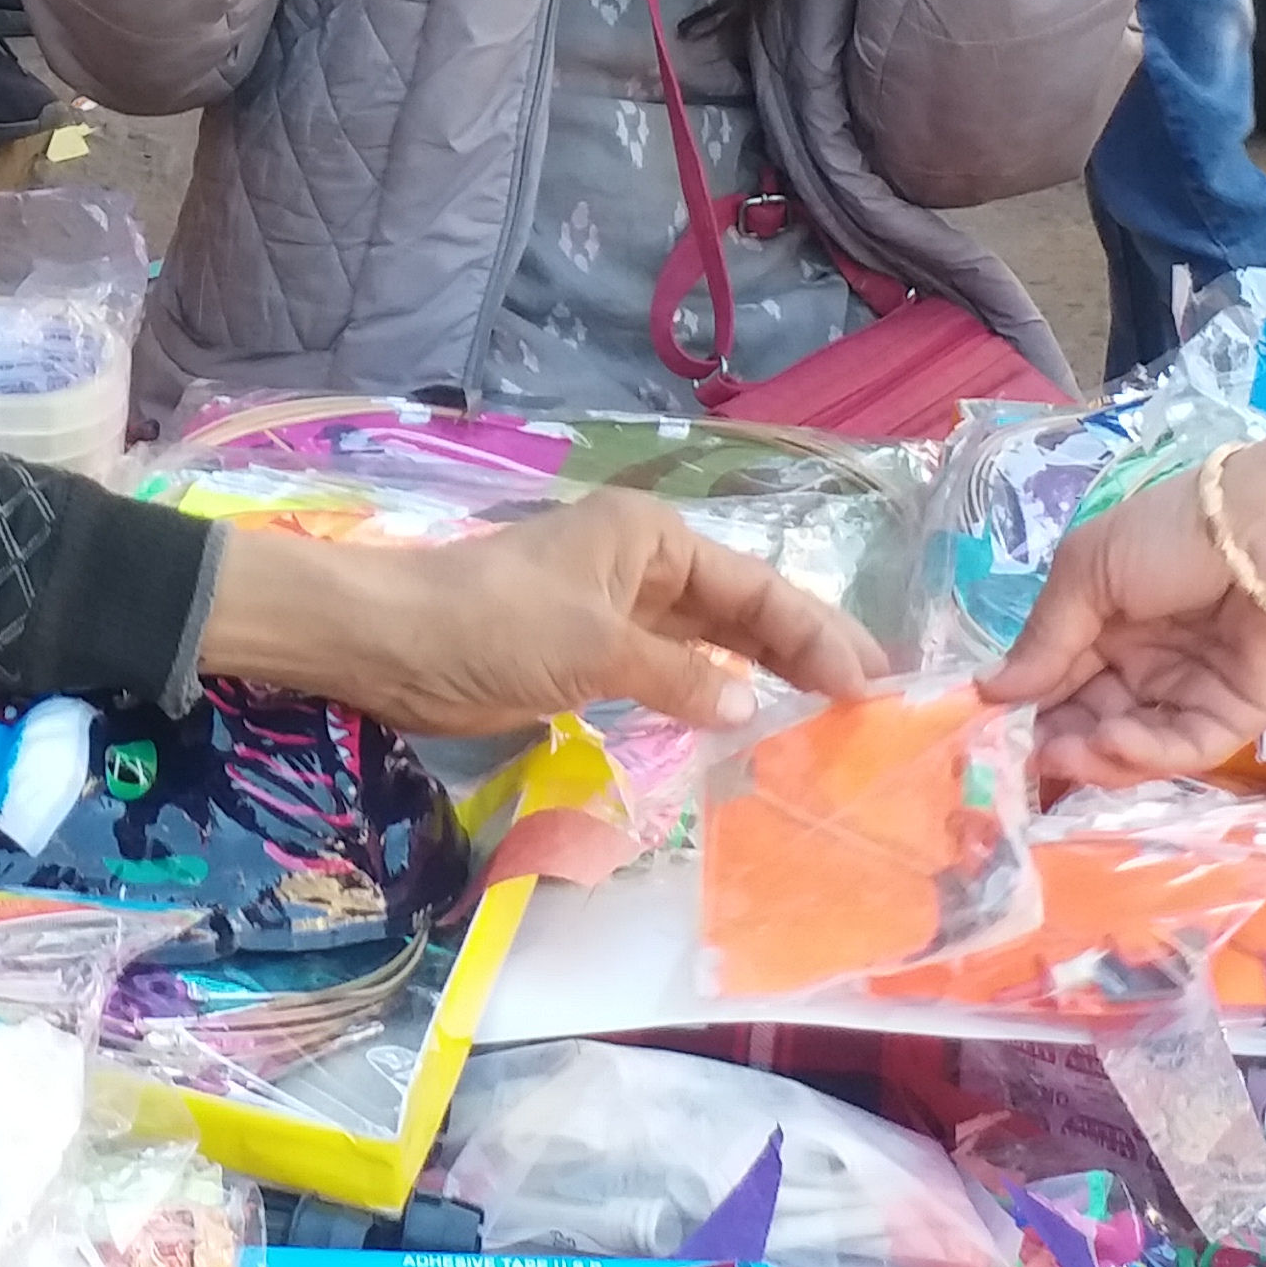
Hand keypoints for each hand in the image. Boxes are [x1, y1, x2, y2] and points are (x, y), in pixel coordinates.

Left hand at [205, 490, 885, 736]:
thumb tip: (746, 707)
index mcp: (651, 537)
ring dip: (766, 677)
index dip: (814, 633)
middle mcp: (644, 566)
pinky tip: (752, 728)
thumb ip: (677, 677)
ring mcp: (619, 613)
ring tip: (834, 716)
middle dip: (806, 650)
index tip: (867, 683)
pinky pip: (674, 676)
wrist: (390, 643)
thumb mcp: (592, 647)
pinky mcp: (592, 657)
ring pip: (714, 645)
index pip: (754, 586)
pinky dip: (712, 698)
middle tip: (875, 699)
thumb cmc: (490, 623)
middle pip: (744, 611)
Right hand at [981, 466, 1265, 781]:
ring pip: (1132, 745)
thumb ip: (1043, 639)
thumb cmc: (1172, 534)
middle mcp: (1144, 663)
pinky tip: (1113, 740)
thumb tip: (988, 692)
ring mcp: (1189, 693)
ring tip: (1065, 753)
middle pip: (1089, 719)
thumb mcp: (1088, 570)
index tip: (987, 735)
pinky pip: (1182, 748)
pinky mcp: (1235, 718)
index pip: (1055, 679)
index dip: (1024, 708)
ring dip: (1094, 755)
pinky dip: (1144, 754)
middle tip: (1025, 758)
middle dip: (1055, 742)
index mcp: (1105, 623)